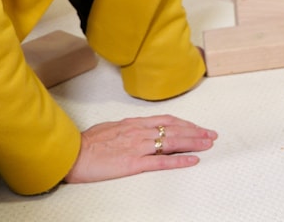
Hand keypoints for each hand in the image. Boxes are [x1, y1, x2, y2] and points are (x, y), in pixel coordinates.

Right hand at [64, 115, 216, 183]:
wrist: (72, 153)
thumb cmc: (87, 142)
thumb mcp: (110, 127)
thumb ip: (127, 128)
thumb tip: (135, 127)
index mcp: (135, 123)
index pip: (168, 120)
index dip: (186, 123)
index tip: (198, 126)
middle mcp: (140, 132)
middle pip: (175, 130)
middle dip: (196, 132)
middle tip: (211, 135)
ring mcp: (139, 147)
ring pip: (173, 142)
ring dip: (193, 143)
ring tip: (208, 144)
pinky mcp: (134, 163)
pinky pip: (161, 161)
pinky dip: (179, 160)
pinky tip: (192, 160)